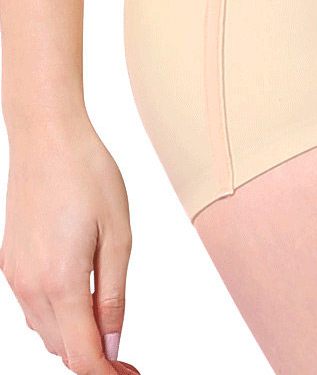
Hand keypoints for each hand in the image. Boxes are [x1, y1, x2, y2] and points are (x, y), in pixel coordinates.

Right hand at [0, 109, 134, 372]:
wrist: (48, 139)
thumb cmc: (89, 177)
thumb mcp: (118, 234)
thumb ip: (113, 294)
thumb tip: (113, 343)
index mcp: (61, 283)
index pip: (82, 355)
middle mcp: (30, 287)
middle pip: (62, 348)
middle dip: (95, 358)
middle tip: (129, 357)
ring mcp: (15, 275)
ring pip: (46, 330)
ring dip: (76, 337)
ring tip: (109, 323)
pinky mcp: (10, 262)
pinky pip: (34, 307)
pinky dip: (59, 315)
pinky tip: (82, 296)